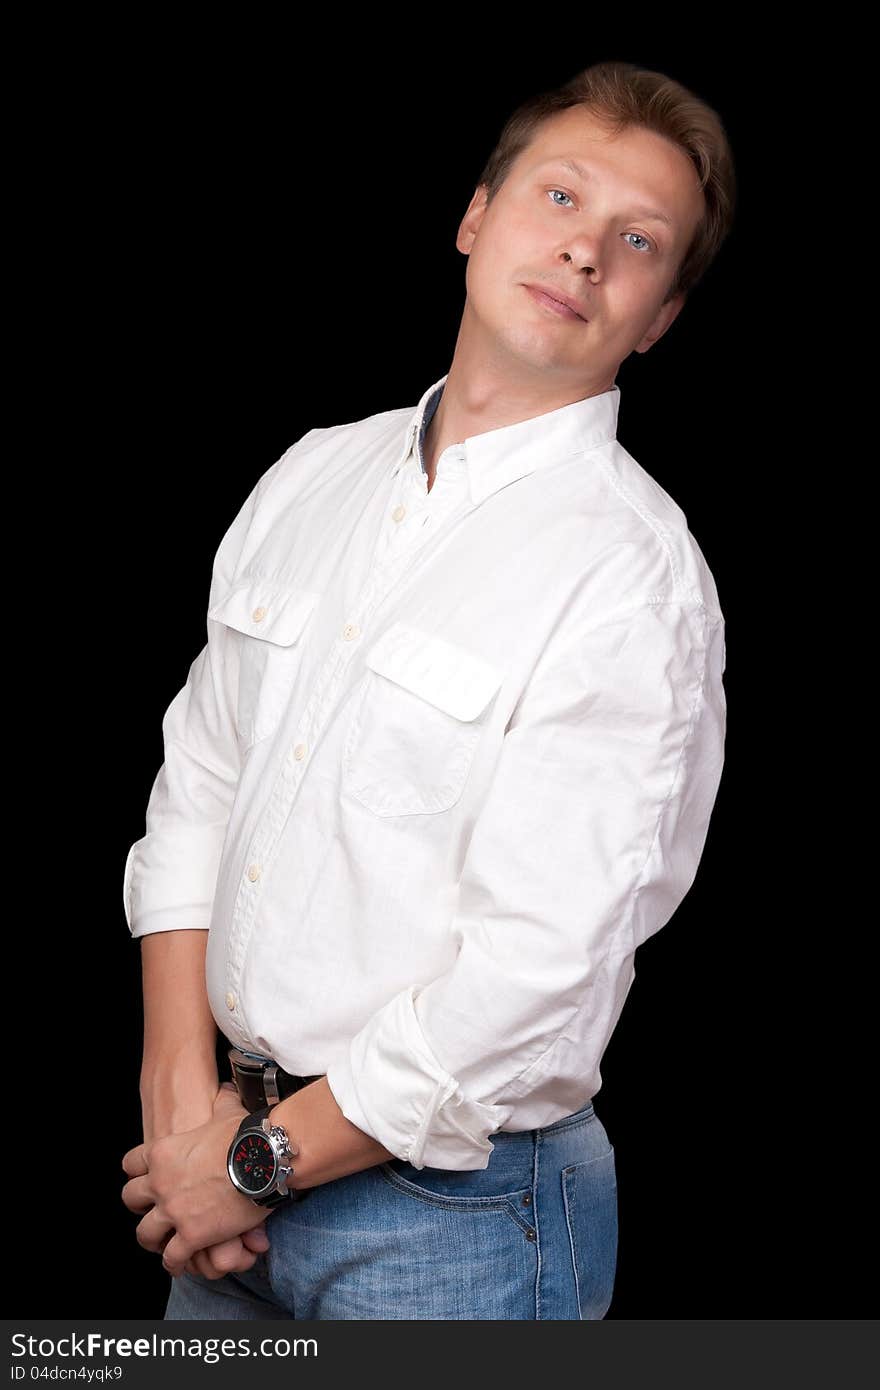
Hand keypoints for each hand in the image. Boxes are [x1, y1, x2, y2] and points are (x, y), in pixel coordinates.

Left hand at [122, 1081, 275, 1278]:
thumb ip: (218, 1102)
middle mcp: (160, 1183)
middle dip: (140, 1206)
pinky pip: (172, 1257)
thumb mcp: (226, 1110)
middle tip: (151, 1211)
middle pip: (130, 1199)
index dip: (137, 1172)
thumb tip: (226, 1089)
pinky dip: (175, 1263)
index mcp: (162, 1152)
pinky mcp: (191, 1236)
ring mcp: (173, 1211)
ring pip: (144, 1233)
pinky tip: (181, 1264)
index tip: (146, 1178)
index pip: (130, 1164)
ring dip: (152, 1239)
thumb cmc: (247, 1134)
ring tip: (161, 1244)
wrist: (263, 1159)